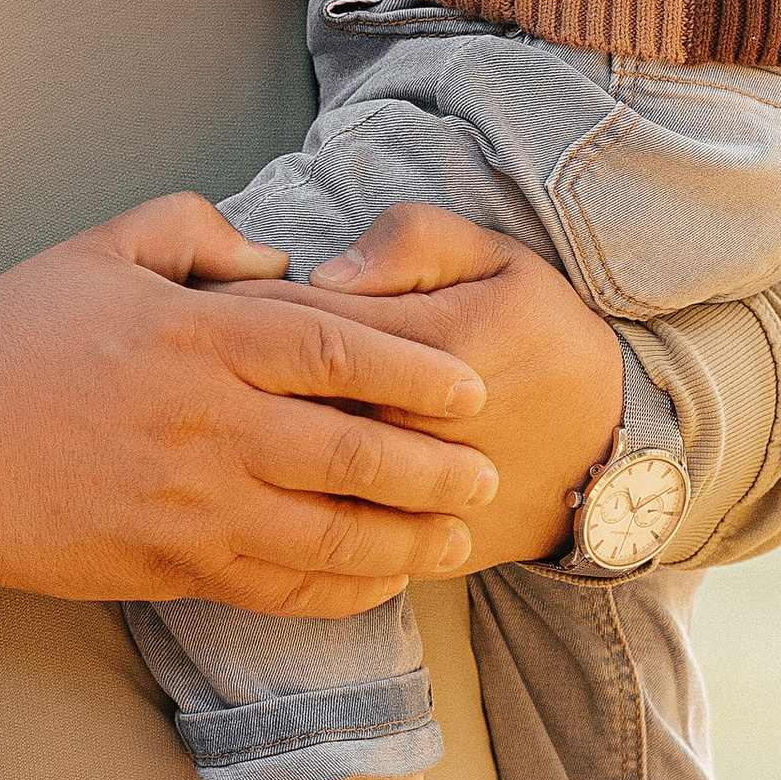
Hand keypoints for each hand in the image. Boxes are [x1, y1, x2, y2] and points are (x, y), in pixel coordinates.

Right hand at [0, 192, 498, 611]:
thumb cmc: (14, 336)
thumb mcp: (102, 247)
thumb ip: (198, 232)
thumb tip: (277, 259)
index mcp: (202, 334)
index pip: (339, 348)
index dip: (417, 371)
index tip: (471, 391)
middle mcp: (211, 421)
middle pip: (354, 448)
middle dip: (434, 467)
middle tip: (488, 475)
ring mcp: (193, 501)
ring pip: (328, 530)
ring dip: (404, 539)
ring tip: (454, 540)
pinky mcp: (168, 562)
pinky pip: (276, 587)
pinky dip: (337, 590)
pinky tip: (375, 583)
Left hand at [234, 203, 626, 568]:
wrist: (604, 451)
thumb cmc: (545, 341)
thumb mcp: (501, 263)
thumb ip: (415, 241)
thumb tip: (324, 270)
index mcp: (431, 345)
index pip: (306, 318)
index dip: (244, 301)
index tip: (203, 289)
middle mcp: (411, 424)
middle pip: (284, 394)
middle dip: (221, 373)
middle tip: (177, 352)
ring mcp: (404, 493)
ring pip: (293, 463)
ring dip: (237, 438)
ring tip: (197, 411)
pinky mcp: (402, 538)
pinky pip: (318, 526)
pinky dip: (270, 504)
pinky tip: (241, 476)